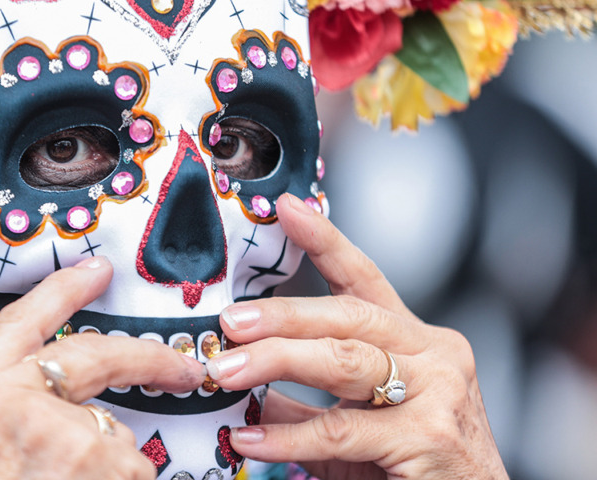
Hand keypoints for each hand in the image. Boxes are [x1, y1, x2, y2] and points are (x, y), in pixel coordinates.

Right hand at [0, 257, 206, 479]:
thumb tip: (75, 400)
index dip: (61, 291)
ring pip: (113, 436)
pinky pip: (131, 471)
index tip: (98, 270)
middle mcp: (4, 401)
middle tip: (181, 367)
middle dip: (144, 358)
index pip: (19, 322)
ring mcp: (52, 430)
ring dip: (111, 474)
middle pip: (91, 356)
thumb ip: (8, 412)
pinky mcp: (94, 459)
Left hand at [208, 193, 507, 479]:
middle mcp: (434, 356)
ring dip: (276, 362)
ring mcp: (438, 394)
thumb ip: (306, 399)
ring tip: (225, 371)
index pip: (365, 279)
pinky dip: (288, 435)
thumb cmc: (414, 467)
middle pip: (349, 316)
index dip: (325, 241)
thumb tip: (242, 377)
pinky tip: (251, 441)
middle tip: (229, 322)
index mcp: (415, 341)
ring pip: (345, 361)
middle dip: (283, 315)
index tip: (286, 208)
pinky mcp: (429, 438)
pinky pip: (341, 430)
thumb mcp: (358, 422)